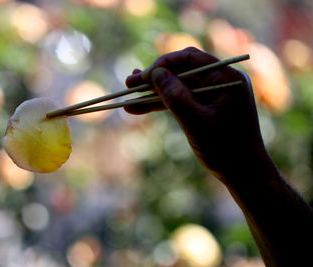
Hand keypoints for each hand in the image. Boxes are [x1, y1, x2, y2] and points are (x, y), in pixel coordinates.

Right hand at [125, 47, 269, 184]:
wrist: (243, 173)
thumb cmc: (225, 148)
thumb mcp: (196, 121)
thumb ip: (175, 96)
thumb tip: (155, 73)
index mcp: (226, 77)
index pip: (190, 59)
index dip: (163, 65)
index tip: (143, 77)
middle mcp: (220, 80)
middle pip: (181, 71)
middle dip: (155, 78)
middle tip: (129, 83)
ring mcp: (213, 94)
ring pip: (178, 86)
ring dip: (155, 92)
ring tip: (129, 97)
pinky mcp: (206, 107)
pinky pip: (181, 100)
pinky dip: (163, 104)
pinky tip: (141, 108)